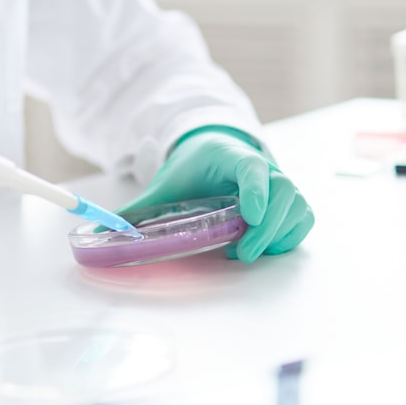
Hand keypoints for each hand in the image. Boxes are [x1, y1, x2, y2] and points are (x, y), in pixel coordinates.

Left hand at [119, 127, 313, 262]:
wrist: (214, 153)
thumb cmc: (192, 169)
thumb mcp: (164, 185)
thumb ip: (137, 210)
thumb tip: (102, 233)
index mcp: (231, 156)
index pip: (252, 167)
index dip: (254, 191)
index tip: (247, 216)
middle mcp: (264, 168)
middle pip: (285, 192)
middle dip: (267, 227)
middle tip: (242, 251)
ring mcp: (281, 185)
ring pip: (298, 208)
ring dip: (278, 235)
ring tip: (246, 250)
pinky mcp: (289, 203)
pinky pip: (302, 220)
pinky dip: (288, 237)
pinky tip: (263, 247)